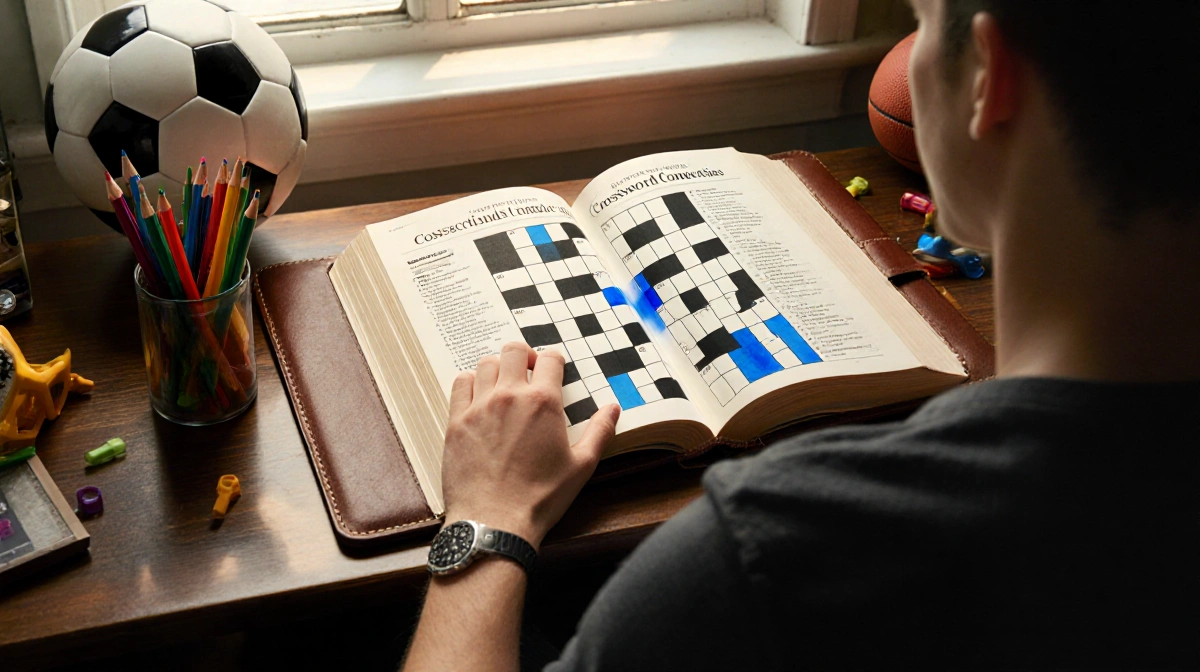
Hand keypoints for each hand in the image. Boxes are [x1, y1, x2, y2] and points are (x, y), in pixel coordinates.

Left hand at [441, 342, 619, 549]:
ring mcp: (479, 407)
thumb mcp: (581, 466)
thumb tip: (613, 408)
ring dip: (498, 368)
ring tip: (504, 384)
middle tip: (529, 371)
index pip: (550, 359)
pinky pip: (460, 384)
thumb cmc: (540, 498)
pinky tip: (478, 397)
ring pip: (485, 363)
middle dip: (525, 356)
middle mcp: (509, 396)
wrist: (495, 522)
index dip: (554, 360)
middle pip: (514, 350)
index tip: (554, 369)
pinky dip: (470, 383)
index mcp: (543, 403)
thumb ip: (600, 431)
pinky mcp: (456, 422)